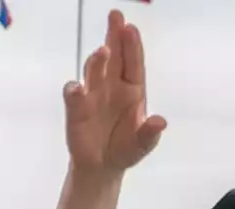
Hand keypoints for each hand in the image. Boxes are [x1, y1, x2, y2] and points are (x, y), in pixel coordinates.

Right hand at [64, 9, 165, 174]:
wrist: (102, 167)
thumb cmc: (125, 149)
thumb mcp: (142, 145)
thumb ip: (149, 133)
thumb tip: (160, 122)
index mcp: (133, 90)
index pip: (133, 63)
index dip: (132, 45)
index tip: (130, 28)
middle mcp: (112, 86)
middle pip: (114, 57)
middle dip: (114, 36)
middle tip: (115, 15)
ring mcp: (93, 95)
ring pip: (94, 71)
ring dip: (97, 61)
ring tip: (102, 52)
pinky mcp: (76, 110)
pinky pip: (74, 96)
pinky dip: (74, 91)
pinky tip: (76, 88)